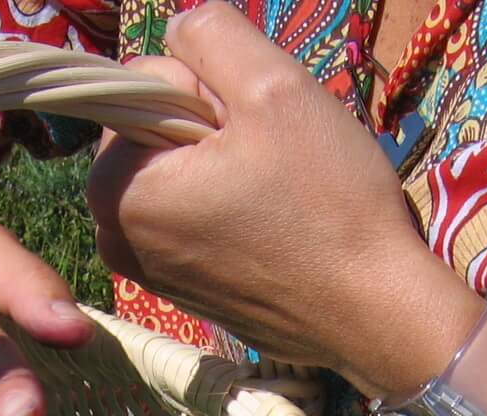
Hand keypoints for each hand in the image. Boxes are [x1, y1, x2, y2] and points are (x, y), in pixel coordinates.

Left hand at [86, 2, 481, 396]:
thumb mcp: (274, 87)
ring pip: (181, 171)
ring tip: (278, 194)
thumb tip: (180, 29)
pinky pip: (196, 218)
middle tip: (273, 161)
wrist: (374, 314)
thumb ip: (213, 34)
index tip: (257, 130)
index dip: (211, 88)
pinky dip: (231, 207)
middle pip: (158, 129)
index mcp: (115, 185)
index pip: (147, 82)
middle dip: (211, 127)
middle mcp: (112, 234)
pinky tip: (276, 226)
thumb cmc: (326, 203)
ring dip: (226, 164)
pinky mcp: (182, 292)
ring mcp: (147, 270)